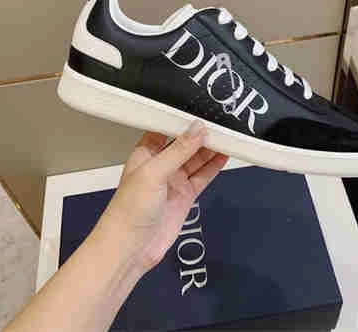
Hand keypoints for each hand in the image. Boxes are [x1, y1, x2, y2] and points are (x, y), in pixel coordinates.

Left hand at [94, 121, 227, 274]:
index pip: (166, 128)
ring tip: (228, 135)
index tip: (201, 109)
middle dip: (201, 133)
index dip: (182, 119)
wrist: (131, 248)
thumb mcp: (154, 172)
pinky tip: (224, 155)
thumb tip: (197, 128)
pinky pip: (203, 176)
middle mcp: (160, 164)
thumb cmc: (130, 210)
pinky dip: (214, 166)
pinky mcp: (185, 195)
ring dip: (211, 148)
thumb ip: (179, 150)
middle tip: (221, 122)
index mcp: (146, 153)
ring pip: (196, 159)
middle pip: (185, 143)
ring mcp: (174, 180)